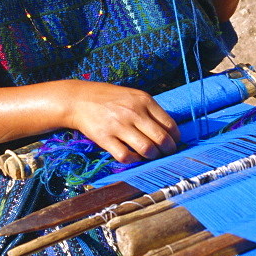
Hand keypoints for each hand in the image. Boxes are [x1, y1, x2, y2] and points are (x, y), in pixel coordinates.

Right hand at [65, 81, 179, 163]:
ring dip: (152, 156)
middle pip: (161, 139)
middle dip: (168, 150)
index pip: (170, 125)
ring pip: (147, 149)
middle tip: (165, 153)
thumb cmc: (110, 99)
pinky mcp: (105, 138)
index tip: (173, 142)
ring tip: (150, 155)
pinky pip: (126, 156)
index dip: (175, 138)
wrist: (79, 99)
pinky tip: (133, 156)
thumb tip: (170, 131)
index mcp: (144, 100)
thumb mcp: (134, 96)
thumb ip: (151, 111)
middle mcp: (133, 112)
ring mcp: (119, 126)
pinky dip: (133, 160)